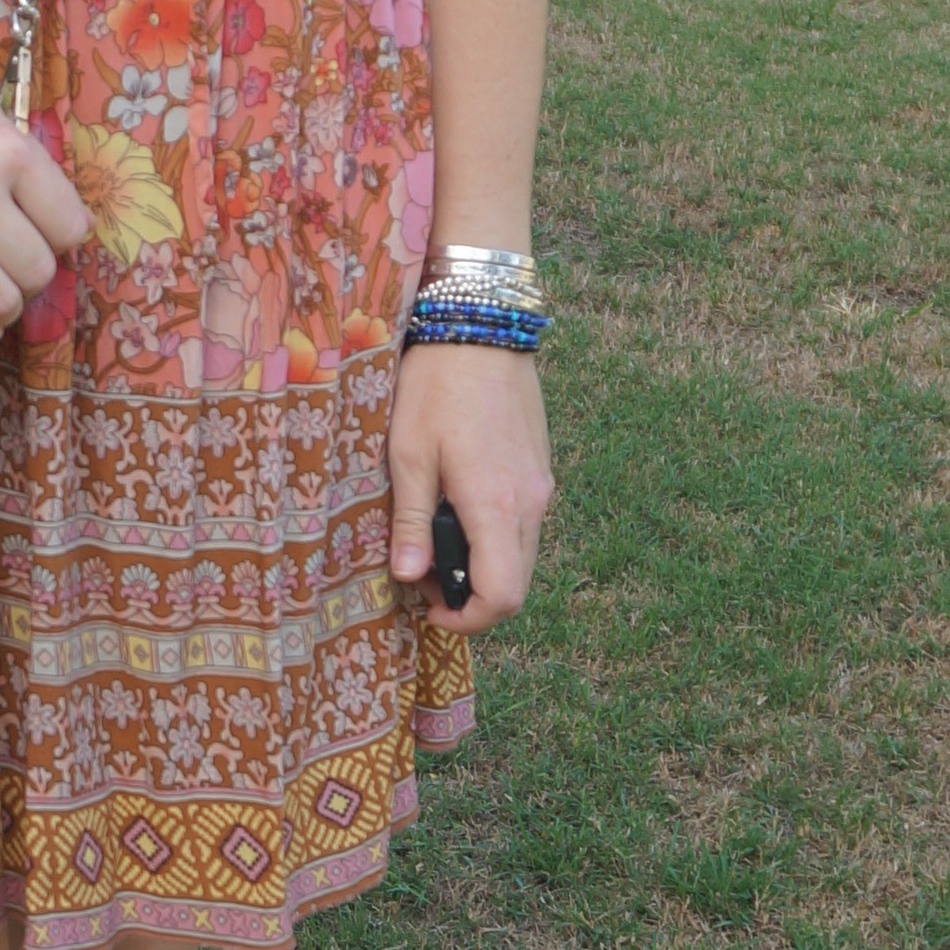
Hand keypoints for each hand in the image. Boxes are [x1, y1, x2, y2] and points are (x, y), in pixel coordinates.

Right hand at [0, 72, 91, 348]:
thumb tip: (76, 223)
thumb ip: (24, 161)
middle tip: (9, 268)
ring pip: (0, 302)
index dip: (57, 239)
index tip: (37, 238)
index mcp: (3, 147)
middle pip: (38, 271)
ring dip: (1, 309)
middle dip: (29, 278)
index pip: (70, 226)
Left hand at [387, 340, 551, 636]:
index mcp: (497, 506)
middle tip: (419, 573)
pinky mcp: (540, 470)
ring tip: (431, 536)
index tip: (427, 609)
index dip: (466, 620)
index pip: (502, 597)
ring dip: (481, 566)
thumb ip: (410, 521)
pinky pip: (523, 524)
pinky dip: (493, 536)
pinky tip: (455, 507)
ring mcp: (541, 486)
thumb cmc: (436, 387)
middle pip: (515, 585)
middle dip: (469, 597)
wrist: (481, 328)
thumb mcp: (408, 455)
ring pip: (521, 555)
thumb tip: (407, 578)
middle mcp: (531, 503)